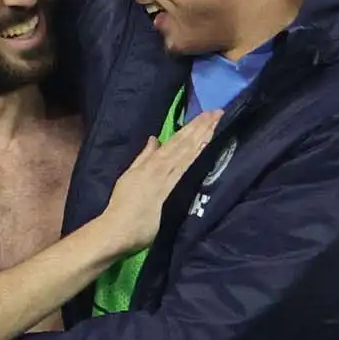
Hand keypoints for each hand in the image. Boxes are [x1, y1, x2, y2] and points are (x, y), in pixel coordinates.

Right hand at [95, 112, 220, 253]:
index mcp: (153, 163)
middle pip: (187, 144)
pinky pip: (191, 171)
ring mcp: (172, 180)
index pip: (176, 140)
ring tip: (217, 124)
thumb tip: (155, 139)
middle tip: (218, 112)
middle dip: (202, 127)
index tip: (207, 114)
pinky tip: (209, 148)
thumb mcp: (130, 175)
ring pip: (191, 154)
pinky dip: (200, 158)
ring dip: (205, 138)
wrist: (121, 227)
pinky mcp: (177, 193)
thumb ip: (144, 157)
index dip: (192, 126)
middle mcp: (164, 168)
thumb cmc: (122, 203)